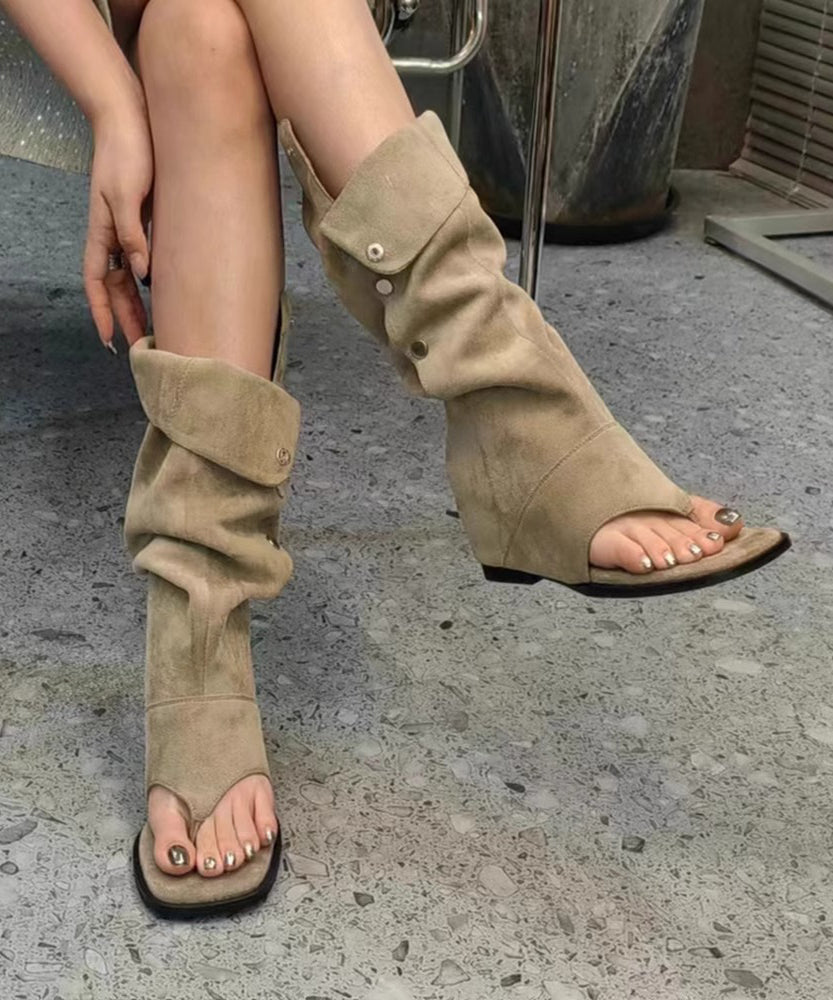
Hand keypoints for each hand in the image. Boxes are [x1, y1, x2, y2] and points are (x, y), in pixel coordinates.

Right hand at [83, 102, 152, 350]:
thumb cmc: (126, 154)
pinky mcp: (144, 220)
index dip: (102, 313)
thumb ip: (133, 236)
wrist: (131, 119)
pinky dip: (150, 281)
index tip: (110, 341)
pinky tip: (162, 293)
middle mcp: (112, 236)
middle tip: (141, 349)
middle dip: (126, 319)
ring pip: (130, 278)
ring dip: (139, 305)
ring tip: (153, 330)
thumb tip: (141, 274)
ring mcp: (128, 229)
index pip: (98, 284)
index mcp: (102, 233)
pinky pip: (144, 260)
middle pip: (116, 289)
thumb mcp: (127, 196)